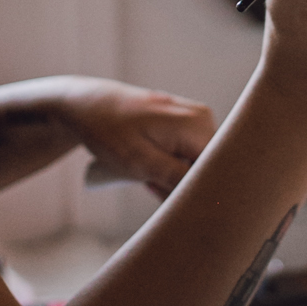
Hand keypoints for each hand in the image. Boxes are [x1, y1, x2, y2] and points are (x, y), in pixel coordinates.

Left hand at [54, 76, 215, 195]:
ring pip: (196, 164)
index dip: (198, 191)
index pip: (217, 171)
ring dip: (174, 178)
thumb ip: (176, 178)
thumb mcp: (140, 162)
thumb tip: (211, 196)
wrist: (89, 106)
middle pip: (207, 168)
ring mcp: (194, 119)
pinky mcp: (185, 123)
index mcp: (197, 125)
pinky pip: (187, 154)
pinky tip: (150, 170)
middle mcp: (203, 118)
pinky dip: (170, 167)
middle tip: (151, 187)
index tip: (171, 199)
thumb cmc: (109, 131)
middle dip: (182, 186)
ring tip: (146, 177)